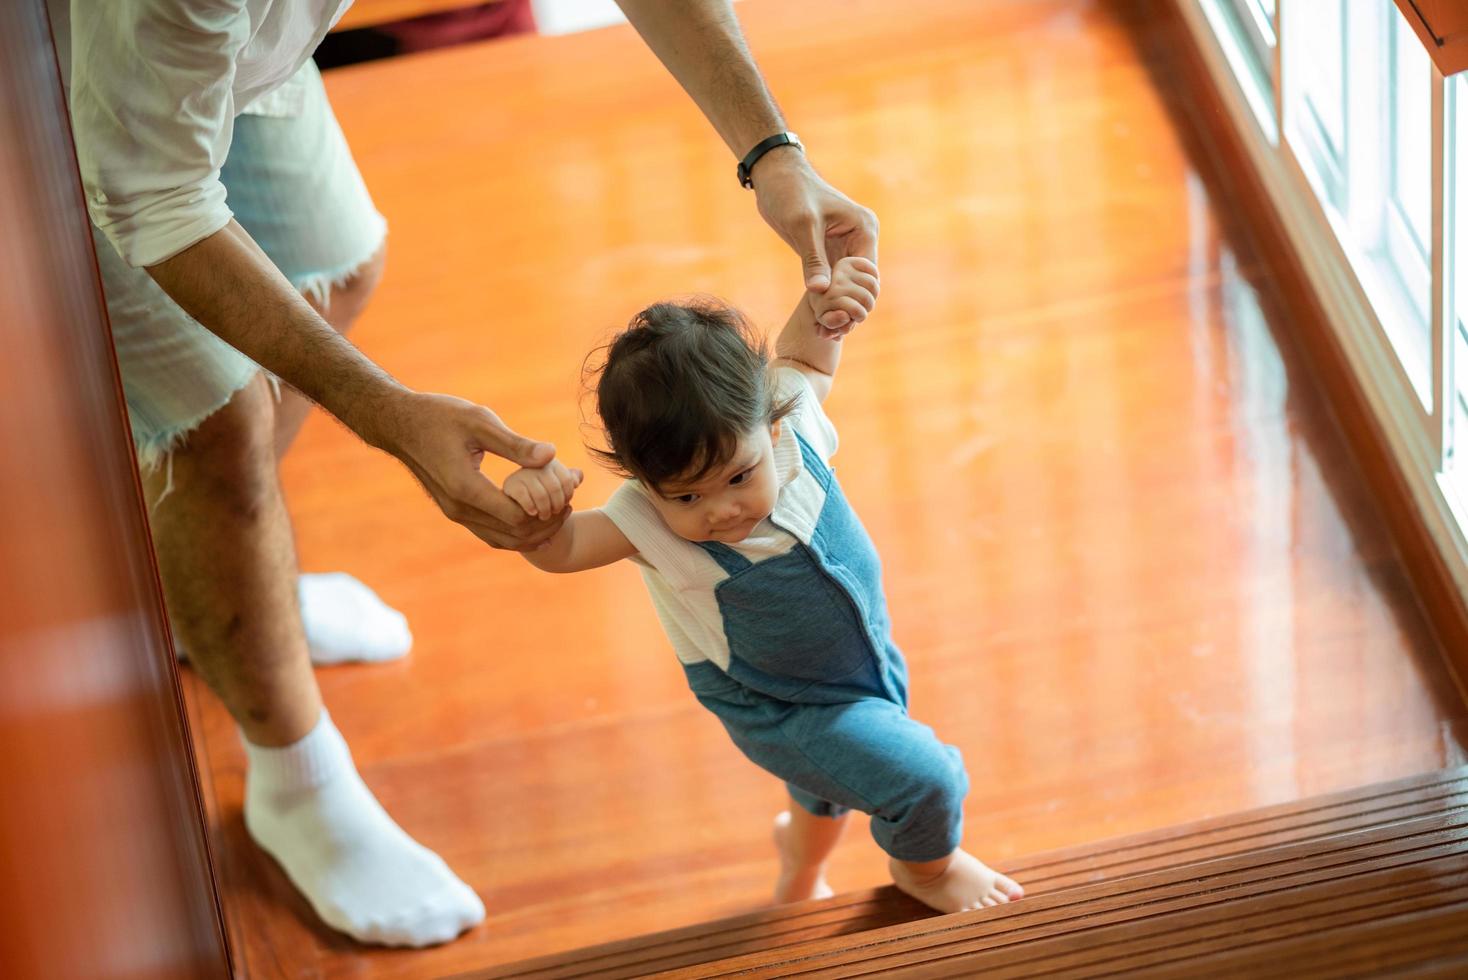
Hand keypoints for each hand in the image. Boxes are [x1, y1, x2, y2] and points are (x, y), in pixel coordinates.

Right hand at [365, 388, 568, 550]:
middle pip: (513, 534)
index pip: (517, 516)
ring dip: (532, 533)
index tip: (568, 493)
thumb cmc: (439, 416)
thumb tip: (551, 455)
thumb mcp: (480, 421)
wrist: (399, 424)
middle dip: (546, 524)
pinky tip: (534, 523)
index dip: (548, 510)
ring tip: (558, 515)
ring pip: (501, 540)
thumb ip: (515, 443)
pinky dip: (515, 533)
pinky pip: (489, 533)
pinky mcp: (454, 511)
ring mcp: (455, 513)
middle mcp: (459, 509)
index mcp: (466, 488)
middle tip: (570, 505)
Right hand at [503, 460, 584, 519]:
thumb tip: (579, 476)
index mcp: (551, 463)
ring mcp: (522, 473)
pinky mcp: (511, 485)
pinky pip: (526, 498)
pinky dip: (531, 508)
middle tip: (554, 512)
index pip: (567, 479)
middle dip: (557, 505)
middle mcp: (537, 464)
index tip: (566, 505)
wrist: (516, 503)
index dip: (568, 495)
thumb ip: (569, 481)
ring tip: (544, 516)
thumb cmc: (542, 496)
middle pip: (555, 488)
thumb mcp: (558, 487)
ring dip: (545, 510)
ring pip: (542, 495)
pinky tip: (533, 512)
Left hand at [750, 150, 878, 335]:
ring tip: (823, 333)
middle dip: (848, 310)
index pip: (868, 274)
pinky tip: (817, 323)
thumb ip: (812, 259)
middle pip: (863, 286)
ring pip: (849, 289)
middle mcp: (860, 240)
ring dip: (838, 311)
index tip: (834, 320)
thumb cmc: (790, 192)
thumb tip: (820, 292)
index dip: (854, 300)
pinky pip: (834, 285)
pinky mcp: (830, 255)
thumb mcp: (801, 225)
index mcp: (864, 229)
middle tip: (828, 332)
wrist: (775, 176)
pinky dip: (827, 303)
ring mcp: (846, 248)